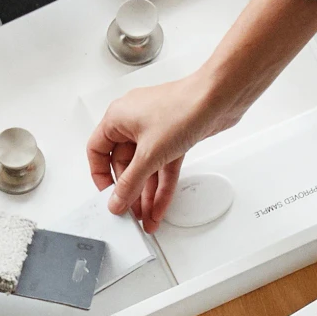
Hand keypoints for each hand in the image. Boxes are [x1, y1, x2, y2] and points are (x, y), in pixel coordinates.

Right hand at [86, 70, 219, 230]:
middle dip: (129, 191)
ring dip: (146, 194)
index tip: (108, 196)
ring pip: (146, 168)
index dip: (101, 176)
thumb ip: (130, 182)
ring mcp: (155, 130)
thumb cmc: (183, 108)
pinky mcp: (174, 138)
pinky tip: (161, 206)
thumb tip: (116, 201)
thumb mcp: (149, 154)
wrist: (218, 97)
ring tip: (147, 217)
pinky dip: (163, 186)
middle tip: (131, 213)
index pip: (97, 151)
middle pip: (124, 164)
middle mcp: (133, 123)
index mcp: (117, 118)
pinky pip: (163, 166)